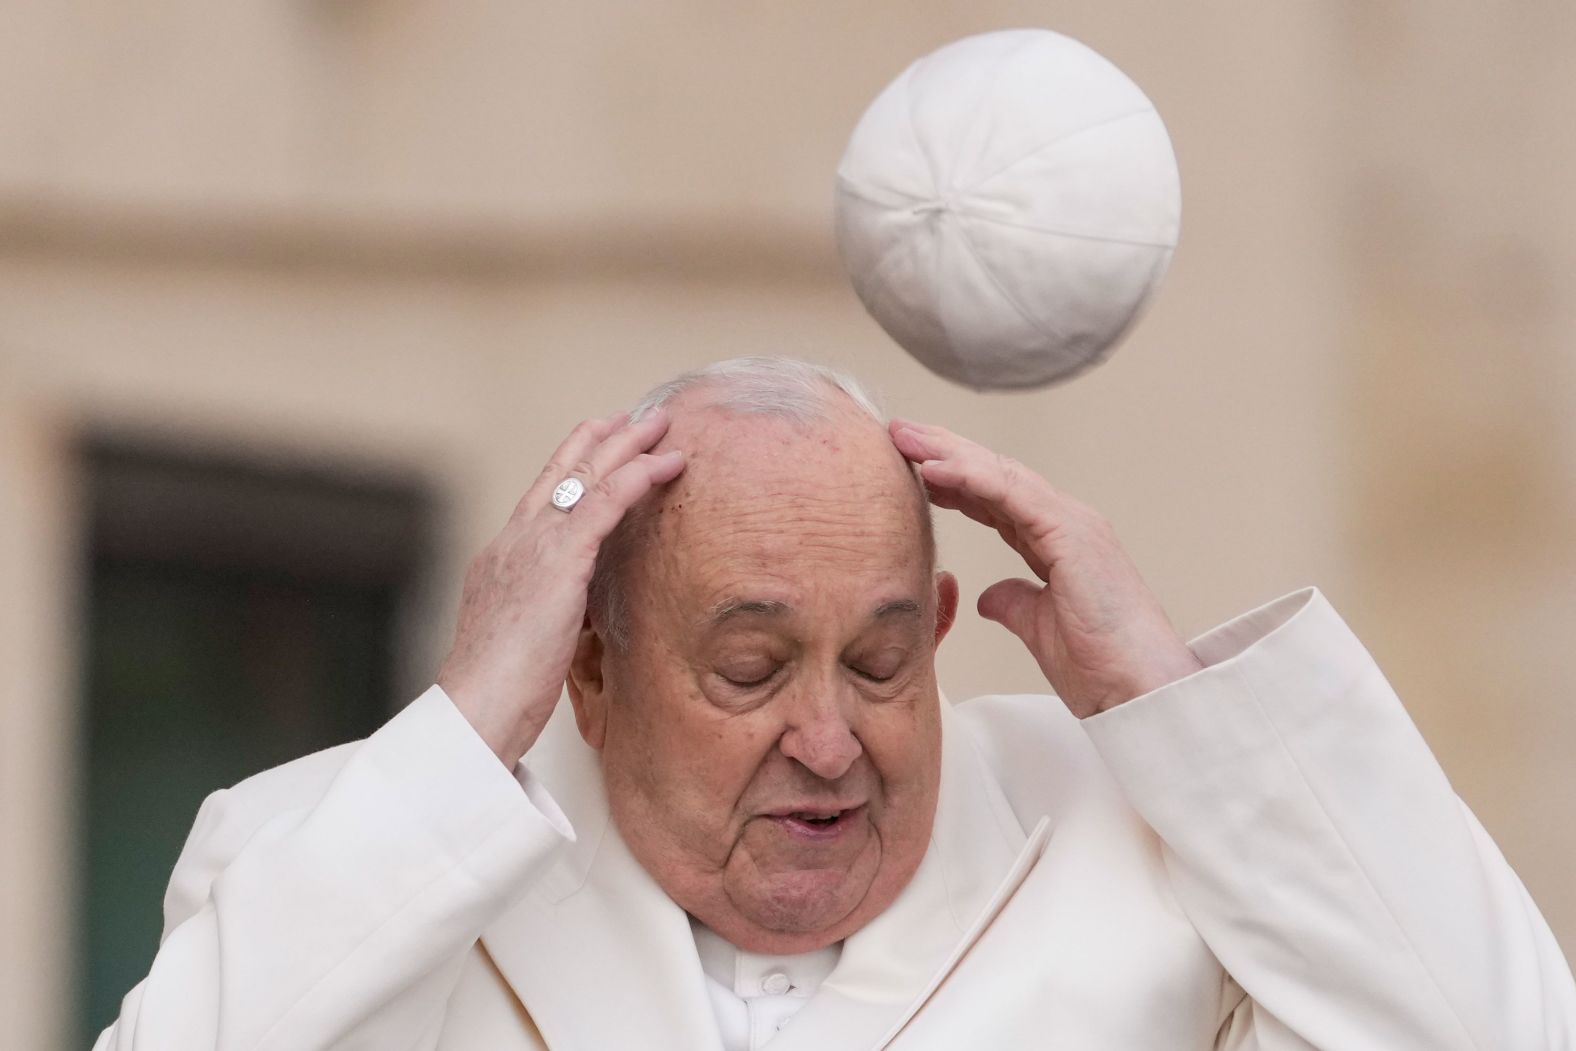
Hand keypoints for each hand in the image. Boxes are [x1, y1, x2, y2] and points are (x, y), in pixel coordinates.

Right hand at [438, 411, 684, 764]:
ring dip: (627, 445)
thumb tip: (574, 621)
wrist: (475, 708)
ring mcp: (533, 545)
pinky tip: (666, 463)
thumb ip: (548, 617)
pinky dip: (638, 476)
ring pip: (586, 476)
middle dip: (599, 440)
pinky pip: (606, 502)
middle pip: (561, 473)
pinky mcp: (560, 560)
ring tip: (661, 425)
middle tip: (632, 417)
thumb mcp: (523, 641)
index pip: (540, 498)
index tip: (597, 443)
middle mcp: (514, 541)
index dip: (570, 466)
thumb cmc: (497, 695)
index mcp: (500, 559)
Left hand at [889, 418, 1200, 717]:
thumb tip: (989, 596)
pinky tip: (934, 468)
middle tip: (899, 433)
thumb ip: (1016, 603)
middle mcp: (1066, 523)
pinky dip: (970, 476)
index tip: (912, 468)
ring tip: (904, 437)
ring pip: (1000, 474)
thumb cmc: (1103, 668)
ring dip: (949, 452)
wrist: (1143, 692)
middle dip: (945, 451)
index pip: (995, 499)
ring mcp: (1072, 523)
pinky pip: (1011, 494)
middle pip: (995, 475)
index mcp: (1058, 543)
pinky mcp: (1072, 533)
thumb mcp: (1040, 631)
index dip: (954, 480)